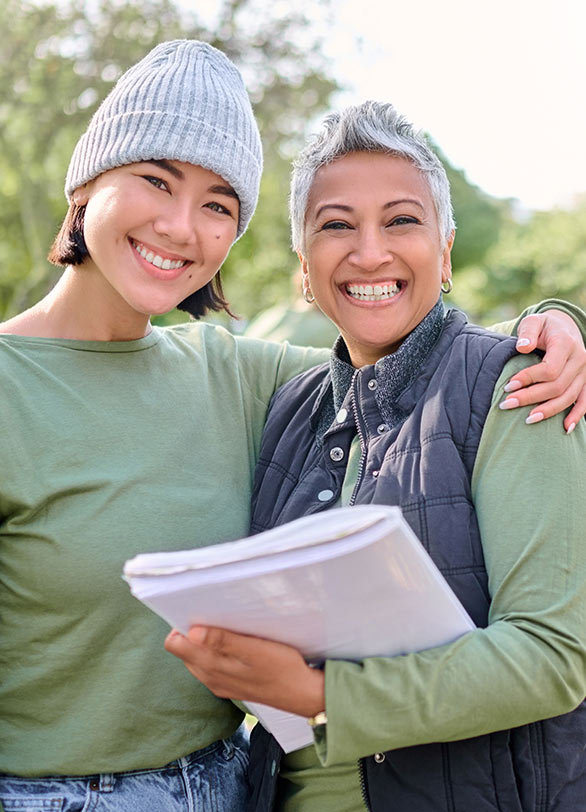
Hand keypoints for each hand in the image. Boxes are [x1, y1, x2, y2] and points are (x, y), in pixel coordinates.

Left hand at [165, 626, 324, 716]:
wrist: (302, 694)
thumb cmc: (282, 668)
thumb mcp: (254, 650)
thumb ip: (222, 641)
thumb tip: (191, 632)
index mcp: (211, 668)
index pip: (175, 645)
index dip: (181, 625)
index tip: (198, 611)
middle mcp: (209, 678)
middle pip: (184, 650)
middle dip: (192, 631)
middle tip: (216, 616)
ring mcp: (218, 684)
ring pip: (196, 657)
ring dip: (205, 641)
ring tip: (227, 628)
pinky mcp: (229, 685)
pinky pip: (210, 665)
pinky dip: (216, 651)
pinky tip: (235, 644)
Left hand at [499, 310, 585, 432]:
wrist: (564, 328)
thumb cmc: (543, 327)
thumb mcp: (533, 322)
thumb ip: (527, 332)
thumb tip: (523, 347)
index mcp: (566, 343)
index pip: (550, 368)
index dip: (529, 379)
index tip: (508, 386)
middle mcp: (580, 359)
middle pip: (557, 385)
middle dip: (531, 397)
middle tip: (506, 404)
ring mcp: (585, 373)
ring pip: (569, 397)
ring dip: (548, 411)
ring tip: (526, 420)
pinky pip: (584, 402)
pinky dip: (576, 416)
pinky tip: (565, 430)